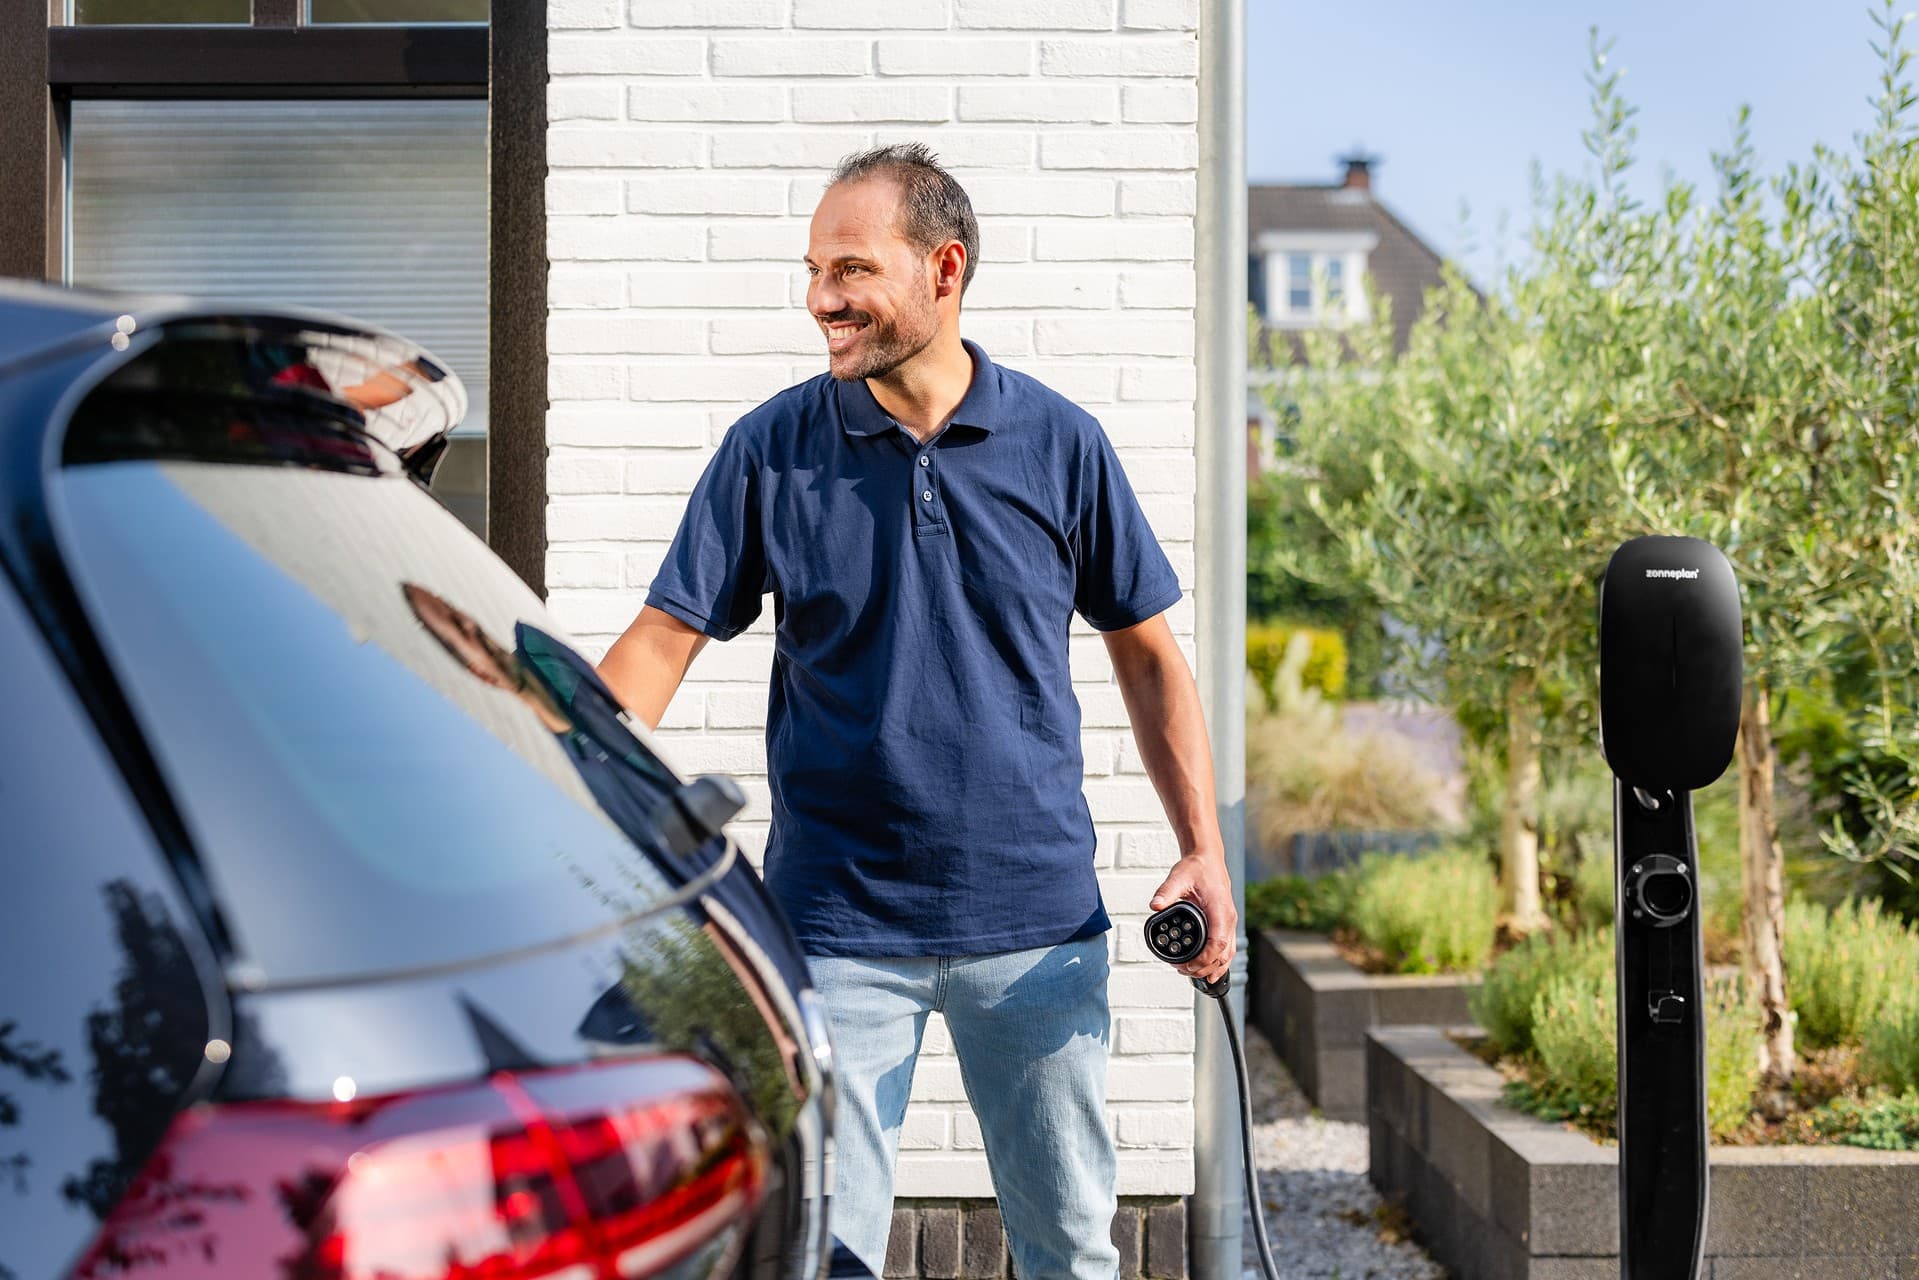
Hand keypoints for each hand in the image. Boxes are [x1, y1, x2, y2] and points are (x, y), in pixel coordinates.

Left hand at [1149, 848, 1236, 983]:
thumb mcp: (1178, 877)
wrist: (1207, 859)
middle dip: (1205, 968)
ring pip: (1228, 954)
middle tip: (1183, 971)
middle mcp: (1228, 919)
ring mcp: (1229, 922)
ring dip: (1213, 968)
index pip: (1218, 943)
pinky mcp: (1226, 923)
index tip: (1189, 966)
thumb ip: (1166, 892)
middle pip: (1224, 954)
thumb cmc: (1196, 868)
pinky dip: (1219, 962)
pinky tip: (1208, 970)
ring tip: (1192, 973)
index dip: (1205, 959)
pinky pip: (1227, 948)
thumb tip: (1155, 906)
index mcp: (1220, 910)